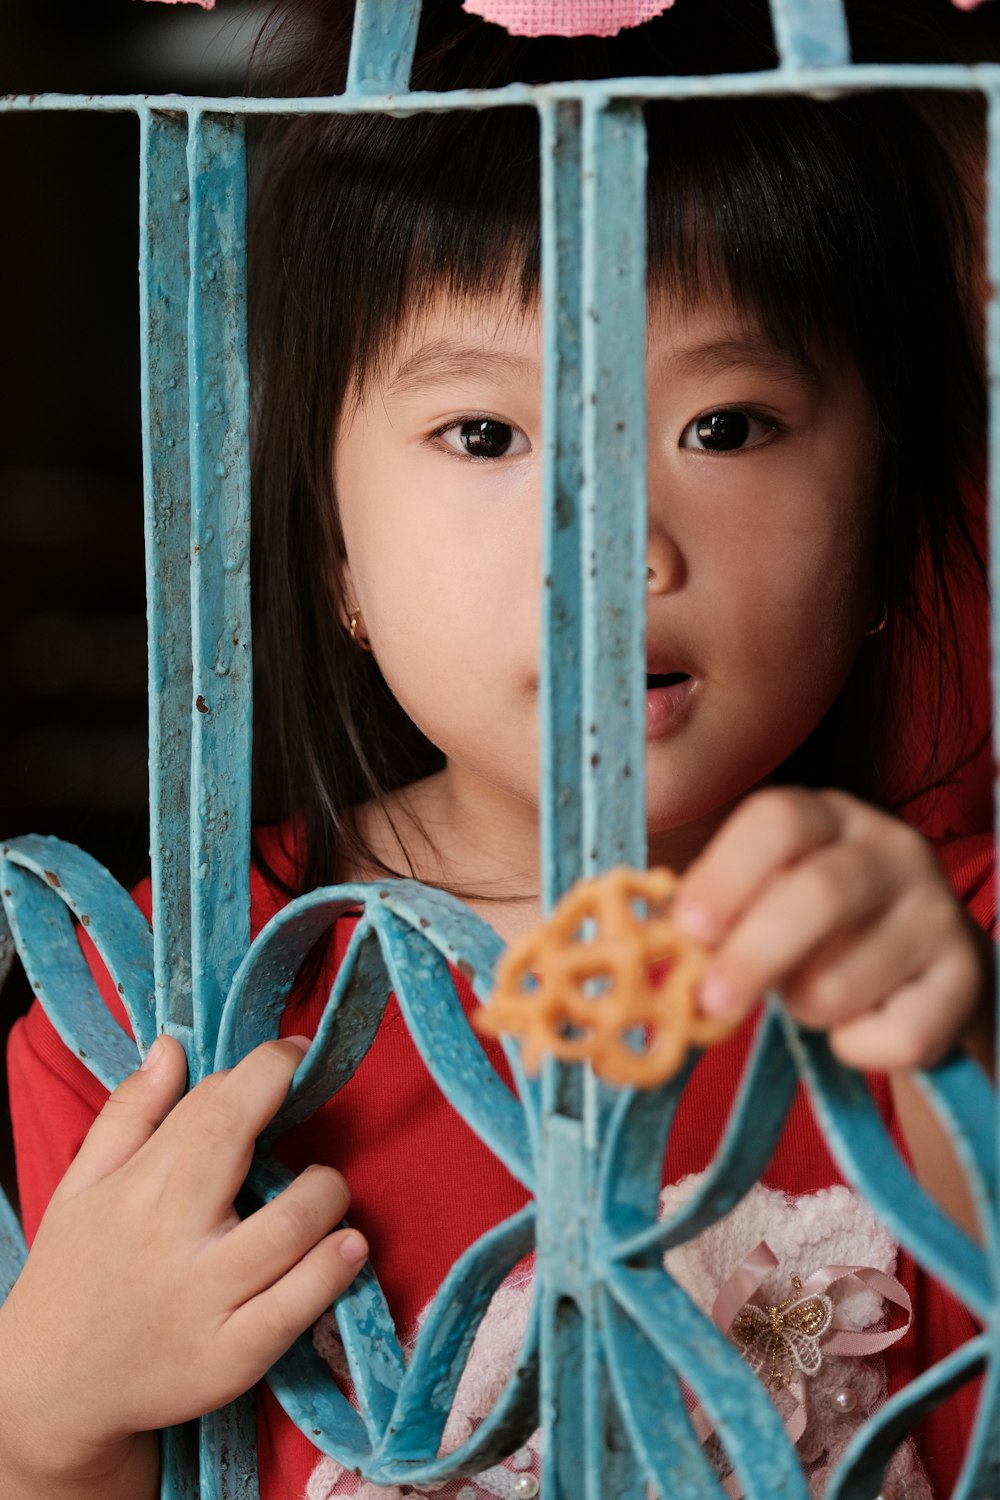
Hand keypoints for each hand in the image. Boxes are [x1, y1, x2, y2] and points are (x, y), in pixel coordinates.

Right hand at [0, 1036, 366, 1490]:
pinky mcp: (231, 1358)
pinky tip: (347, 1246)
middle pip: (238, 1144)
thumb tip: (171, 1045)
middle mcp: (172, 1240)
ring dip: (327, 1191)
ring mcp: (205, 1301)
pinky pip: (297, 1306)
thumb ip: (129, 1113)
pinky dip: (333, 1269)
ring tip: (324, 1188)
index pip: (210, 1108)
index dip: (262, 1069)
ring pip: (290, 1225)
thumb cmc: (76, 1274)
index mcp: (137, 1189)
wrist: (51, 1394)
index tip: (291, 1052)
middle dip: (286, 1101)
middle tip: (310, 1098)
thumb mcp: (82, 1187)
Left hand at [673, 787, 992, 1072]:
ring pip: (846, 980)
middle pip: (820, 893)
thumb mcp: (768, 901)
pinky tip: (861, 1025)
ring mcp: (938, 910)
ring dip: (805, 1008)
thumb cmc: (818, 934)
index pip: (779, 820)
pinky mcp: (969, 977)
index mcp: (827, 817)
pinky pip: (897, 1035)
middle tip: (710, 1004)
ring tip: (809, 996)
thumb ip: (718, 913)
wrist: (927, 976)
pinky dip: (858, 1048)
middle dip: (754, 955)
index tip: (688, 928)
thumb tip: (654, 940)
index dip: (726, 873)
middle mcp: (892, 849)